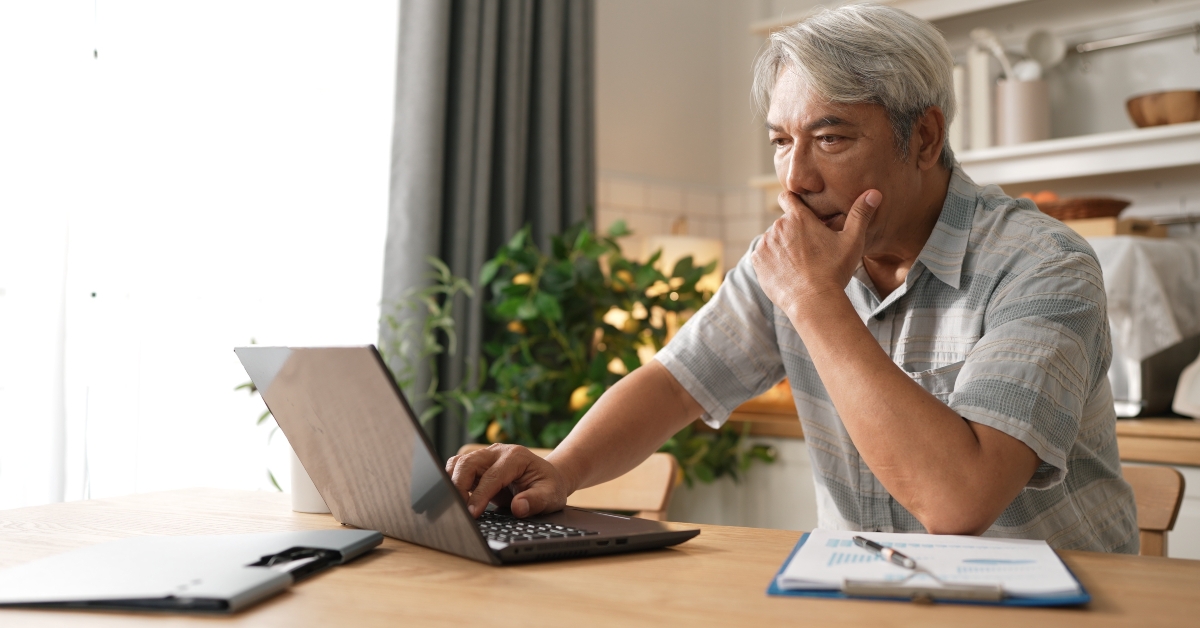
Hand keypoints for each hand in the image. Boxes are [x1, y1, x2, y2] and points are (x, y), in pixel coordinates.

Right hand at [444, 444, 571, 517]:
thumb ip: (536, 501)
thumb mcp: (551, 495)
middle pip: (468, 463)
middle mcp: (497, 452)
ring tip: (453, 506)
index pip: (492, 476)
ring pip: (458, 463)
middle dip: (458, 487)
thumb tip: (519, 507)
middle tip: (457, 511)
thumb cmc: (549, 486)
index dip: (480, 495)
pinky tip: (454, 499)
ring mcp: (485, 456)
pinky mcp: (477, 465)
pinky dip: (452, 482)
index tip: (472, 514)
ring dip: (452, 483)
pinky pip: (457, 469)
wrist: (546, 477)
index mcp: (516, 457)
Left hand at [751, 189, 880, 317]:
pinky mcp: (757, 261)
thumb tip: (874, 193)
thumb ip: (860, 214)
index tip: (800, 212)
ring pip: (773, 240)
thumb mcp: (852, 241)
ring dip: (782, 247)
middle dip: (793, 232)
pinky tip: (788, 272)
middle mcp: (777, 227)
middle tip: (809, 250)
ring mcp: (765, 244)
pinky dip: (772, 261)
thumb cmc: (835, 271)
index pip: (787, 197)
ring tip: (799, 264)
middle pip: (783, 224)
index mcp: (798, 217)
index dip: (793, 202)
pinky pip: (763, 255)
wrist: (814, 302)